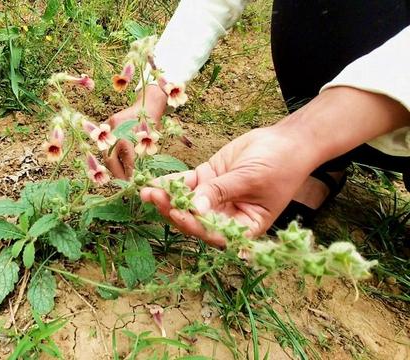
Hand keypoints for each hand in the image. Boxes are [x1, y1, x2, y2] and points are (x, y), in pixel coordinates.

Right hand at [105, 85, 166, 178]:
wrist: (147, 104)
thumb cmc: (151, 125)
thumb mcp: (150, 142)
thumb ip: (141, 159)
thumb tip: (136, 177)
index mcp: (129, 139)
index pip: (127, 163)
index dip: (129, 176)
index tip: (131, 184)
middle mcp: (115, 134)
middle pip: (111, 160)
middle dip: (117, 173)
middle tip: (124, 181)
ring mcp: (108, 128)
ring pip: (105, 153)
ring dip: (112, 164)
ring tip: (121, 173)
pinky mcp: (105, 124)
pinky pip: (104, 143)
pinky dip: (110, 153)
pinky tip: (117, 160)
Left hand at [140, 127, 316, 246]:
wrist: (288, 141)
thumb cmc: (280, 164)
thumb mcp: (250, 178)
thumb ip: (221, 191)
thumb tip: (195, 206)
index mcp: (244, 226)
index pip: (214, 233)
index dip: (194, 226)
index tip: (177, 214)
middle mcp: (226, 216)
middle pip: (195, 219)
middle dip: (172, 209)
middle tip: (153, 198)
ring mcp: (214, 197)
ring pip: (186, 201)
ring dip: (166, 197)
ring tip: (145, 191)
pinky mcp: (207, 179)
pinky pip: (186, 183)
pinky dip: (170, 183)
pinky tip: (153, 182)